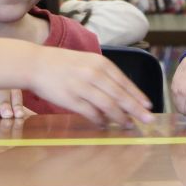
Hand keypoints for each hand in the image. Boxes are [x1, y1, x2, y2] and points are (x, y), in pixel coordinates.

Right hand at [28, 47, 153, 126]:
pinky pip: (90, 113)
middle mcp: (93, 73)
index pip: (124, 82)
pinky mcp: (70, 99)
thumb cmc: (63, 64)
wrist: (36, 64)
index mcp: (100, 62)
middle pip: (120, 95)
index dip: (138, 96)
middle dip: (136, 109)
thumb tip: (122, 94)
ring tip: (128, 125)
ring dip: (120, 117)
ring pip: (108, 105)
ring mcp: (82, 86)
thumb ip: (104, 75)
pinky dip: (100, 120)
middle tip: (148, 119)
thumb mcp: (87, 61)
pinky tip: (105, 125)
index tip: (148, 106)